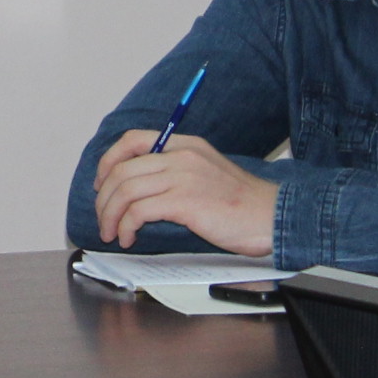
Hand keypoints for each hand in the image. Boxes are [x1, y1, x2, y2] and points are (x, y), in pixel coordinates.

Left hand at [93, 131, 276, 255]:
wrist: (275, 217)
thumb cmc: (244, 204)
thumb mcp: (207, 173)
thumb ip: (177, 172)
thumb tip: (141, 191)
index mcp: (185, 145)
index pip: (132, 140)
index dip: (109, 161)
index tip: (102, 184)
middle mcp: (181, 155)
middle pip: (122, 169)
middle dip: (104, 198)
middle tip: (103, 219)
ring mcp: (182, 177)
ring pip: (125, 190)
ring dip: (110, 215)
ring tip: (112, 233)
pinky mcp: (184, 202)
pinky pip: (138, 211)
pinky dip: (126, 226)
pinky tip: (129, 237)